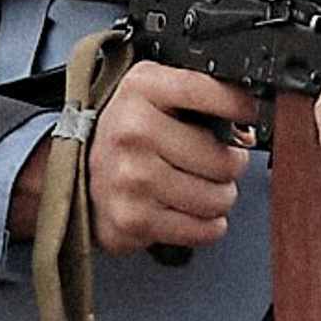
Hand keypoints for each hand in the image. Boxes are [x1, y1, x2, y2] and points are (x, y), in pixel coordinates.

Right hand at [81, 61, 257, 255]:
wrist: (73, 171)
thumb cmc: (126, 135)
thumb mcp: (153, 93)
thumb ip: (199, 96)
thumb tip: (246, 129)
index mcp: (141, 90)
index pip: (208, 92)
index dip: (239, 106)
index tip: (247, 114)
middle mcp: (134, 132)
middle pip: (223, 160)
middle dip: (229, 165)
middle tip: (213, 163)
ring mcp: (133, 179)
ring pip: (218, 198)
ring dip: (218, 197)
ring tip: (198, 186)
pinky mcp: (134, 220)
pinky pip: (203, 230)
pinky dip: (205, 224)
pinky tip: (188, 209)